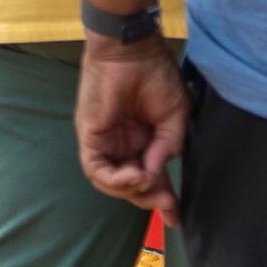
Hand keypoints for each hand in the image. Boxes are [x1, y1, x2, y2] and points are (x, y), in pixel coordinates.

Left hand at [75, 38, 191, 219]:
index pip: (150, 175)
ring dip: (132, 190)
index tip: (176, 216)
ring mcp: (105, 142)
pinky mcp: (90, 137)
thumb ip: (168, 147)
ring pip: (112, 183)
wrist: (132, 50)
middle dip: (150, 199)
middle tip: (168, 206)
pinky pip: (97, 171)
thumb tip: (156, 171)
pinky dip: (115, 180)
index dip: (162, 196)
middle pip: (131, 185)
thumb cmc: (155, 74)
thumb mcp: (175, 116)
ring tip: (147, 181)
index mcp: (143, 139)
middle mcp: (122, 144)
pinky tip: (134, 175)